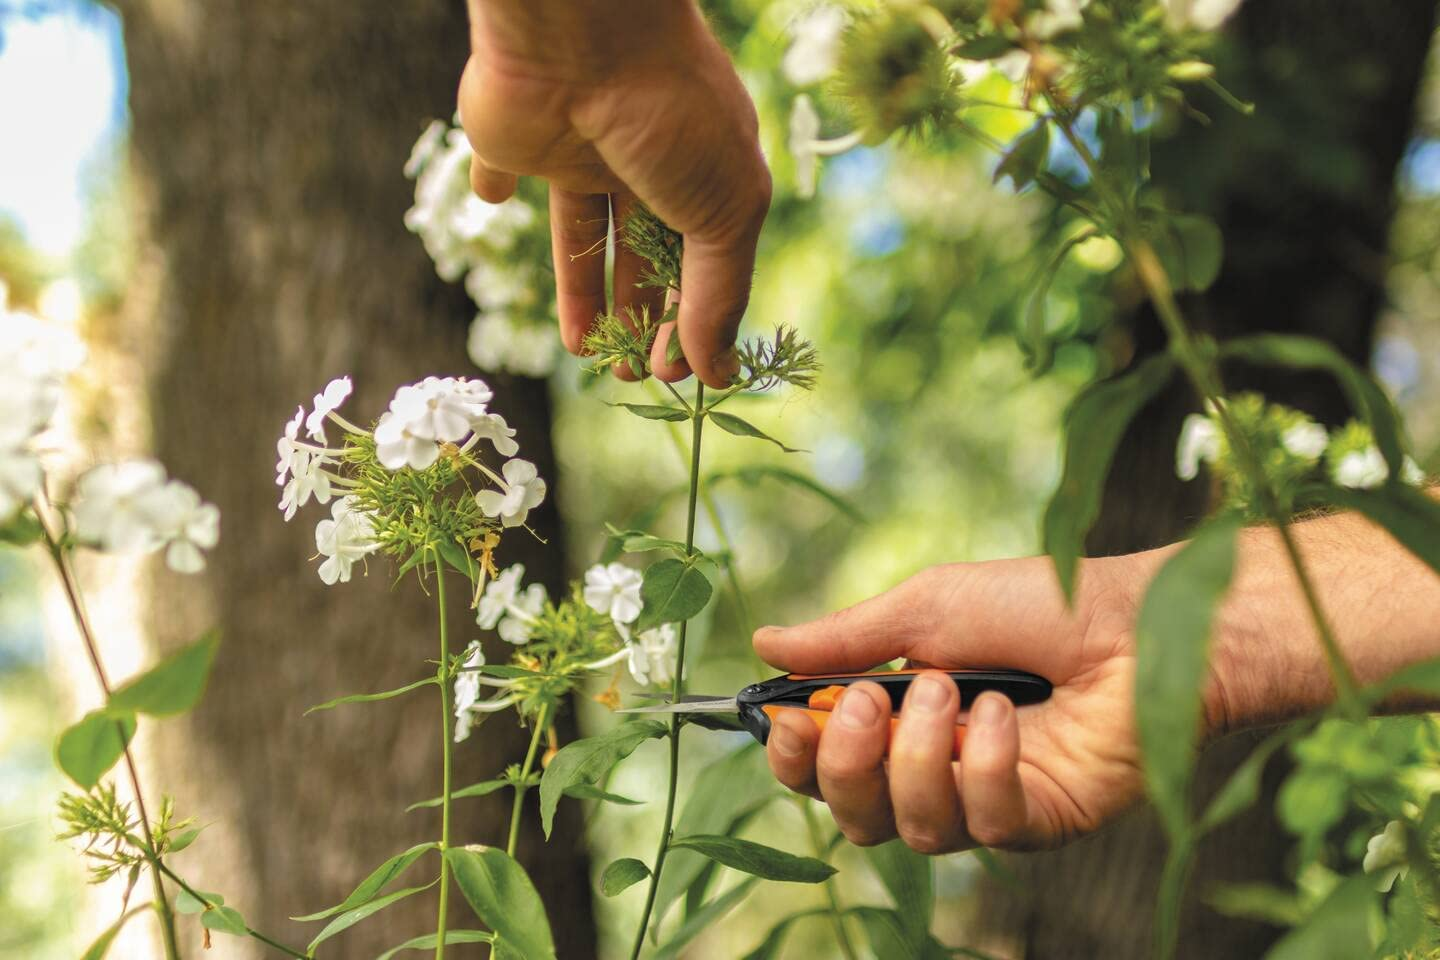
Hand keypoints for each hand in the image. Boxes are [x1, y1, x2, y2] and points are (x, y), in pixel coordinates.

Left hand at [458, 1, 770, 387]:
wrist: (582, 31)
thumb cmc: (672, 113)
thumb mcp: (724, 212)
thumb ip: (720, 295)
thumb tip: (718, 373)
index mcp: (705, 170)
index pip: (702, 259)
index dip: (690, 319)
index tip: (674, 373)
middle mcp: (644, 159)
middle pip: (642, 254)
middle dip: (641, 316)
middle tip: (631, 375)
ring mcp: (577, 147)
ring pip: (579, 233)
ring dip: (582, 293)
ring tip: (584, 352)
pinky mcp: (515, 138)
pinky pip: (501, 166)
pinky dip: (496, 184)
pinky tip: (494, 200)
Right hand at [754, 556, 1160, 852]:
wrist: (1140, 618)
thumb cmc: (1039, 602)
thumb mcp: (927, 607)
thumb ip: (846, 637)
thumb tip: (763, 642)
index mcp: (900, 718)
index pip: (822, 766)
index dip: (795, 755)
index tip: (788, 718)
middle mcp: (937, 769)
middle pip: (854, 815)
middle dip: (845, 763)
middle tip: (871, 701)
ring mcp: (987, 801)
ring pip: (913, 829)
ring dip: (919, 757)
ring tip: (954, 687)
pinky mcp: (1040, 821)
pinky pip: (985, 824)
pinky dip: (985, 766)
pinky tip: (1007, 714)